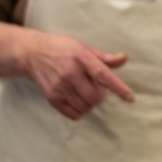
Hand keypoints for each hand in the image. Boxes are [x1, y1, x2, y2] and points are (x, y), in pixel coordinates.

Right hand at [19, 30, 133, 119]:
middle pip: (95, 97)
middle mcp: (70, 73)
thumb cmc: (62, 49)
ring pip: (86, 107)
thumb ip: (105, 58)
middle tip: (97, 88)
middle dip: (101, 96)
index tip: (130, 97)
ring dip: (91, 104)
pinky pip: (74, 114)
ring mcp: (60, 87)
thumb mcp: (84, 48)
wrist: (32, 53)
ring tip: (86, 92)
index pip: (103, 75)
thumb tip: (124, 58)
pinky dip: (81, 111)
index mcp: (81, 58)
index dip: (118, 87)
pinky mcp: (52, 98)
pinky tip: (78, 100)